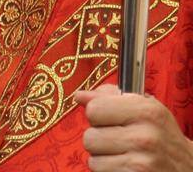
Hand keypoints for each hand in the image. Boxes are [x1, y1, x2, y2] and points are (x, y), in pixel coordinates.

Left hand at [76, 84, 192, 170]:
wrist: (188, 167)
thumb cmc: (159, 134)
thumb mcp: (144, 108)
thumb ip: (109, 97)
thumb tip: (79, 96)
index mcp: (146, 111)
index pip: (94, 109)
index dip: (98, 114)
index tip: (111, 119)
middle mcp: (145, 137)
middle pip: (89, 137)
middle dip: (99, 139)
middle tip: (118, 140)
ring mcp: (142, 162)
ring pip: (93, 159)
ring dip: (103, 159)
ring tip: (123, 154)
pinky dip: (109, 171)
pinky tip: (126, 167)